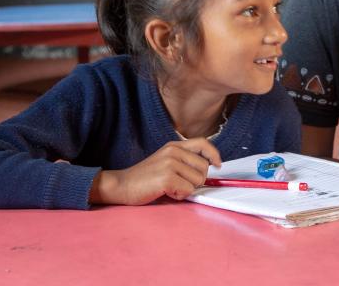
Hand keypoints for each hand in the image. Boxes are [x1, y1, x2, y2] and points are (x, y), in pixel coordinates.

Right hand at [91, 138, 221, 205]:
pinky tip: (167, 192)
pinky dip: (180, 195)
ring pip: (198, 180)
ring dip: (187, 189)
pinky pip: (188, 190)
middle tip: (181, 185)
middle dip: (197, 180)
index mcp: (173, 146)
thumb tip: (206, 169)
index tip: (218, 165)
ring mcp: (170, 163)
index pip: (203, 143)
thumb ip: (183, 161)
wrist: (121, 185)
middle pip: (204, 167)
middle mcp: (173, 151)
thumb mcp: (164, 161)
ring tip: (171, 188)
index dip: (214, 154)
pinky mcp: (167, 178)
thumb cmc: (144, 178)